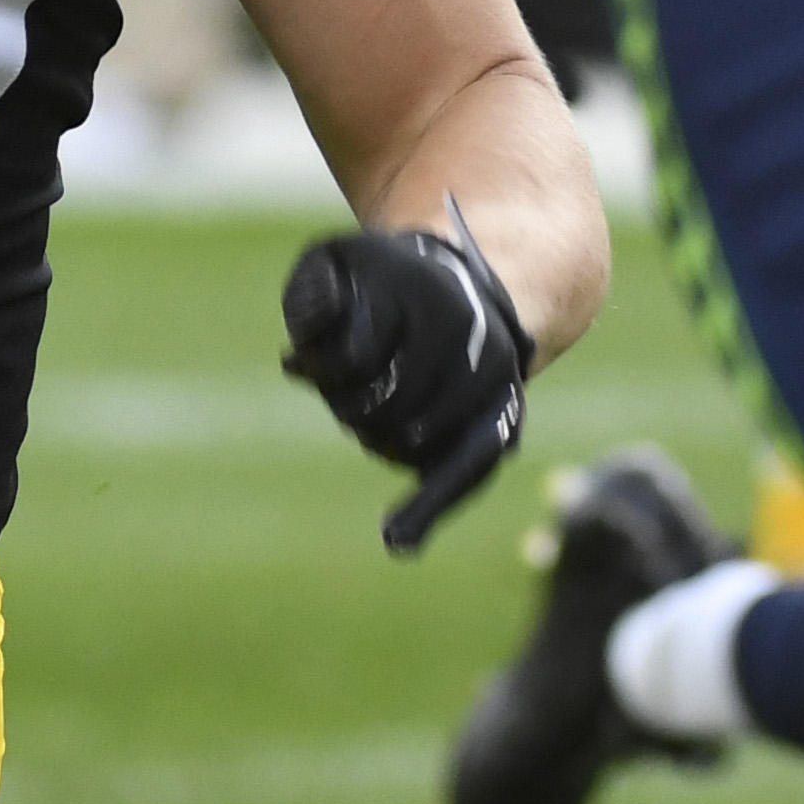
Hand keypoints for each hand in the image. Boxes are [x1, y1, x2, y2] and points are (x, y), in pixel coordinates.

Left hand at [282, 204, 532, 554]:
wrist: (467, 284)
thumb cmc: (384, 279)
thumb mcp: (337, 264)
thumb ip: (312, 299)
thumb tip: (298, 366)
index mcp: (434, 301)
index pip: (356, 359)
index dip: (320, 370)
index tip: (300, 365)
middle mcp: (478, 347)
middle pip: (388, 410)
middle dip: (351, 410)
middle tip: (340, 394)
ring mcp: (497, 389)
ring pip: (416, 445)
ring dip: (377, 440)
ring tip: (363, 413)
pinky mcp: (505, 425)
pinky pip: (464, 475)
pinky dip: (429, 505)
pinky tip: (396, 540)